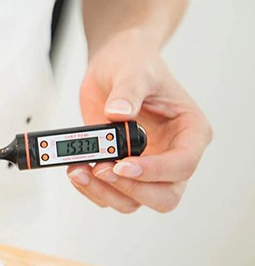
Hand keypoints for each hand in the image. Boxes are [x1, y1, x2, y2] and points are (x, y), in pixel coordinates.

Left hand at [68, 29, 212, 212]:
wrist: (113, 65)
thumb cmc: (134, 63)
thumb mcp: (133, 70)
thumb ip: (129, 91)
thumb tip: (119, 114)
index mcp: (190, 131)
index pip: (183, 165)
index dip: (155, 172)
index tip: (123, 165)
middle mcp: (172, 155)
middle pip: (164, 196)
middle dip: (131, 190)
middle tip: (99, 170)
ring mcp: (147, 167)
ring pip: (134, 201)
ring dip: (103, 192)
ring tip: (77, 169)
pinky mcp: (121, 171)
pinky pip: (109, 194)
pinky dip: (90, 188)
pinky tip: (75, 168)